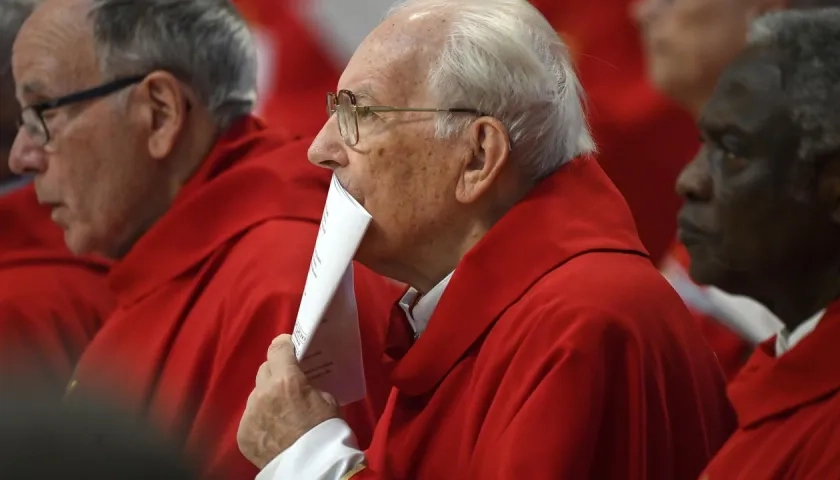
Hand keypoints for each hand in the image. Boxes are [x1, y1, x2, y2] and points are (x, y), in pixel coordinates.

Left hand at [237, 334, 339, 468]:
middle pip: (264, 370)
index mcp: (286, 379)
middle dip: (275, 372)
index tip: (289, 348)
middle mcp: (263, 393)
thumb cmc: (327, 432)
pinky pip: (250, 417)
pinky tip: (272, 430)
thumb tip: (300, 386)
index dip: (284, 345)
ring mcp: (250, 414)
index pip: (277, 348)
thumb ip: (308, 387)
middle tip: (287, 383)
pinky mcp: (242, 434)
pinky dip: (260, 419)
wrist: (313, 468)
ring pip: (255, 395)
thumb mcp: (328, 401)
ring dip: (266, 397)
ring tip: (280, 411)